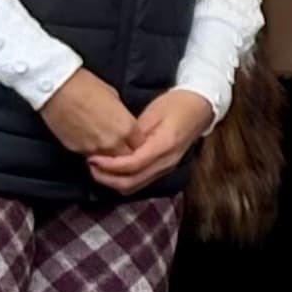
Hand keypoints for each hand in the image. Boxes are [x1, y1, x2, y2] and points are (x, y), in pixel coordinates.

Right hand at [40, 68, 134, 163]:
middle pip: (126, 158)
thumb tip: (122, 123)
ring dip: (108, 156)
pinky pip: (90, 156)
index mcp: (127, 127)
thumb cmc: (86, 87)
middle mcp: (112, 142)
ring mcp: (93, 148)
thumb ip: (122, 117)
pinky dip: (92, 153)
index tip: (134, 140)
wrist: (58, 89)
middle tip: (121, 146)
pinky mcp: (76, 150)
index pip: (141, 146)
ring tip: (105, 144)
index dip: (138, 143)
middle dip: (125, 153)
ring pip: (108, 162)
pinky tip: (88, 141)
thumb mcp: (114, 98)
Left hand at [88, 87, 211, 194]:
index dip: (109, 165)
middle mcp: (166, 162)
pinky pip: (140, 181)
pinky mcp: (164, 169)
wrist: (200, 107)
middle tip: (90, 165)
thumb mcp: (152, 113)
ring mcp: (167, 168)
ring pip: (135, 186)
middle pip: (132, 182)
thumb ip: (133, 133)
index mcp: (164, 145)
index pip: (132, 165)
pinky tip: (113, 169)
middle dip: (107, 178)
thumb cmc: (177, 104)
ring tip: (98, 168)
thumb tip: (112, 146)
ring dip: (114, 181)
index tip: (92, 158)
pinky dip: (123, 179)